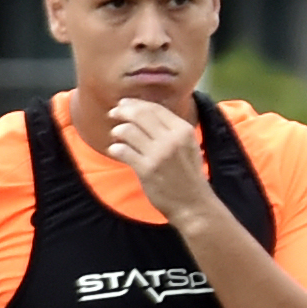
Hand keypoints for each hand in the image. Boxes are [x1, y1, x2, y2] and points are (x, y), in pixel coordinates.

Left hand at [105, 96, 215, 226]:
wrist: (193, 204)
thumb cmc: (188, 175)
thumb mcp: (188, 146)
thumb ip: (171, 130)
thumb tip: (145, 112)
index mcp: (183, 131)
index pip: (155, 108)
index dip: (135, 103)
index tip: (124, 104)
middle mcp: (172, 139)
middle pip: (139, 115)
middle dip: (122, 111)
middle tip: (113, 113)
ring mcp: (158, 154)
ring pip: (128, 131)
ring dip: (117, 131)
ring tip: (117, 137)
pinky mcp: (146, 169)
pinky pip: (122, 150)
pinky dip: (115, 148)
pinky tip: (117, 151)